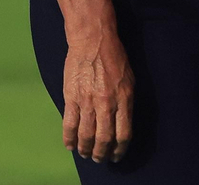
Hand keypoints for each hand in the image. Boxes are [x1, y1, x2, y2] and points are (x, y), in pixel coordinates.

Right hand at [61, 25, 136, 162]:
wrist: (93, 40)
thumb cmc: (114, 57)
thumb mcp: (129, 79)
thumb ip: (126, 103)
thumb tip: (122, 124)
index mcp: (124, 99)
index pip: (123, 134)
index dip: (120, 149)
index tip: (116, 155)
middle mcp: (107, 103)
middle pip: (104, 139)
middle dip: (102, 154)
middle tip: (99, 159)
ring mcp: (88, 101)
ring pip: (86, 135)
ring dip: (86, 149)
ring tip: (85, 154)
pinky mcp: (72, 97)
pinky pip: (69, 124)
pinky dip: (69, 139)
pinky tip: (70, 145)